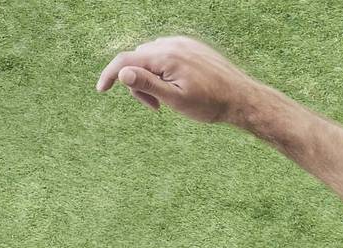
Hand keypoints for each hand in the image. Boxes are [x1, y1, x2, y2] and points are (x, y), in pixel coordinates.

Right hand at [96, 36, 263, 127]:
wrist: (241, 98)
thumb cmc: (209, 104)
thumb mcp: (175, 100)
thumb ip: (148, 85)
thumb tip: (122, 73)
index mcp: (164, 56)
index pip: (126, 60)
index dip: (110, 75)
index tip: (101, 89)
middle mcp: (170, 44)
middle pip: (138, 60)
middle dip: (139, 84)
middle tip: (156, 108)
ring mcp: (181, 43)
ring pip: (151, 58)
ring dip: (152, 78)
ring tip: (170, 98)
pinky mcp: (190, 46)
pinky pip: (166, 55)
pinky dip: (164, 70)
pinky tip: (179, 86)